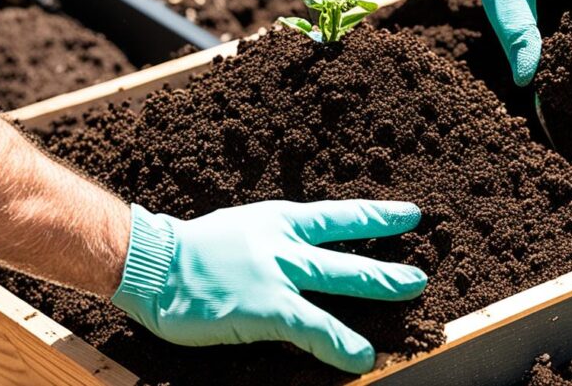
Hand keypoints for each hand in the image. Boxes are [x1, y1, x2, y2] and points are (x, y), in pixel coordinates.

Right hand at [111, 200, 426, 373]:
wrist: (151, 260)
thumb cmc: (190, 250)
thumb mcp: (240, 232)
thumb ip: (271, 244)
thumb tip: (295, 258)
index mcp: (277, 221)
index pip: (339, 217)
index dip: (377, 218)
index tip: (410, 216)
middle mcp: (284, 243)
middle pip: (348, 253)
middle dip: (387, 264)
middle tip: (420, 274)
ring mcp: (277, 274)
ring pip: (340, 279)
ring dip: (379, 286)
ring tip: (411, 294)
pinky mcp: (265, 307)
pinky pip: (313, 327)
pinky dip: (339, 341)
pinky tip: (362, 356)